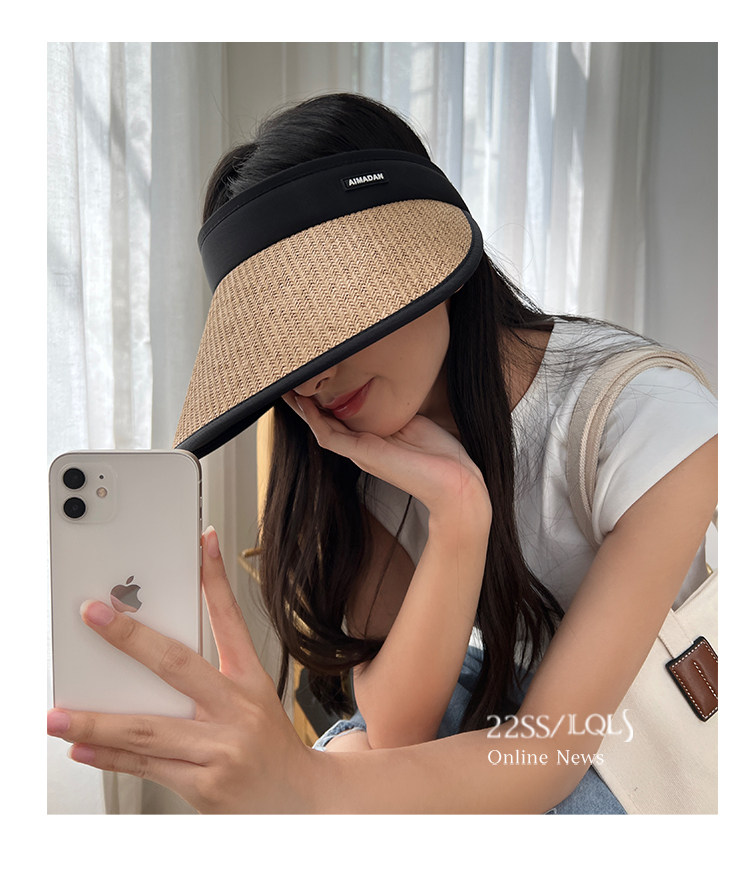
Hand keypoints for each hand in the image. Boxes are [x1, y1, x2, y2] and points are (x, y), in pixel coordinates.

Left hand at [47, 527, 315, 813]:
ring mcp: (221, 749)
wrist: (302, 803)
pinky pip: (147, 767)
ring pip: (148, 728)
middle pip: (177, 665)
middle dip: (131, 637)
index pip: (230, 619)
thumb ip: (208, 680)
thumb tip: (146, 660)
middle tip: (95, 615)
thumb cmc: (269, 747)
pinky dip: (110, 758)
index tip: (201, 541)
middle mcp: (236, 709)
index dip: (216, 577)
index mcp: (250, 681)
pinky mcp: (205, 785)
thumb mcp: (253, 701)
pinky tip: (83, 748)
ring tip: (59, 714)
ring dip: (97, 720)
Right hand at [284, 394, 490, 523]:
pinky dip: (314, 420)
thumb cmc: (443, 458)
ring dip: (302, 409)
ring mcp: (361, 452)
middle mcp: (362, 447)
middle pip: (323, 422)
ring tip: (285, 388)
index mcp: (373, 439)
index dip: (323, 398)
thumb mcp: (415, 422)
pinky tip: (304, 404)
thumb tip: (388, 385)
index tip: (314, 375)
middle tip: (287, 379)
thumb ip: (395, 409)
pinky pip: (330, 436)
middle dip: (305, 402)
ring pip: (320, 428)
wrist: (456, 485)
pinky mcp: (364, 455)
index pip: (340, 417)